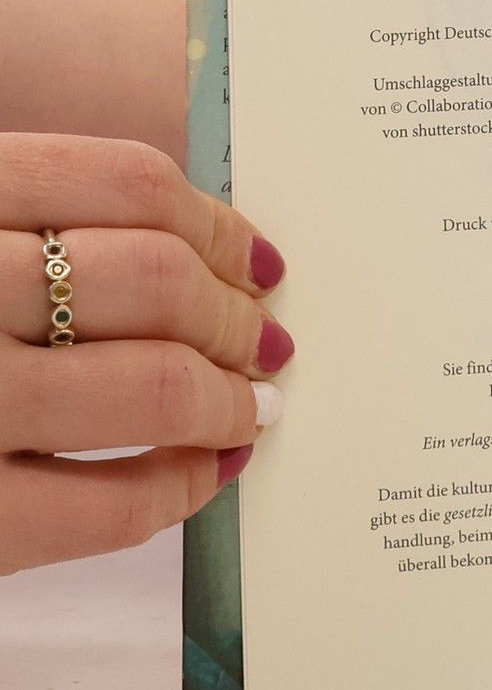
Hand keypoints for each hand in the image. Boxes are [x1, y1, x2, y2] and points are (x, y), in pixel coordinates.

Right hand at [0, 133, 290, 576]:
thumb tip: (205, 259)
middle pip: (156, 280)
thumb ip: (27, 223)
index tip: (257, 261)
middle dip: (236, 319)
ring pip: (151, 387)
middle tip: (265, 343)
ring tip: (247, 407)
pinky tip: (199, 476)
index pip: (125, 180)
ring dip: (227, 401)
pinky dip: (176, 491)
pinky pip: (105, 509)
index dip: (218, 223)